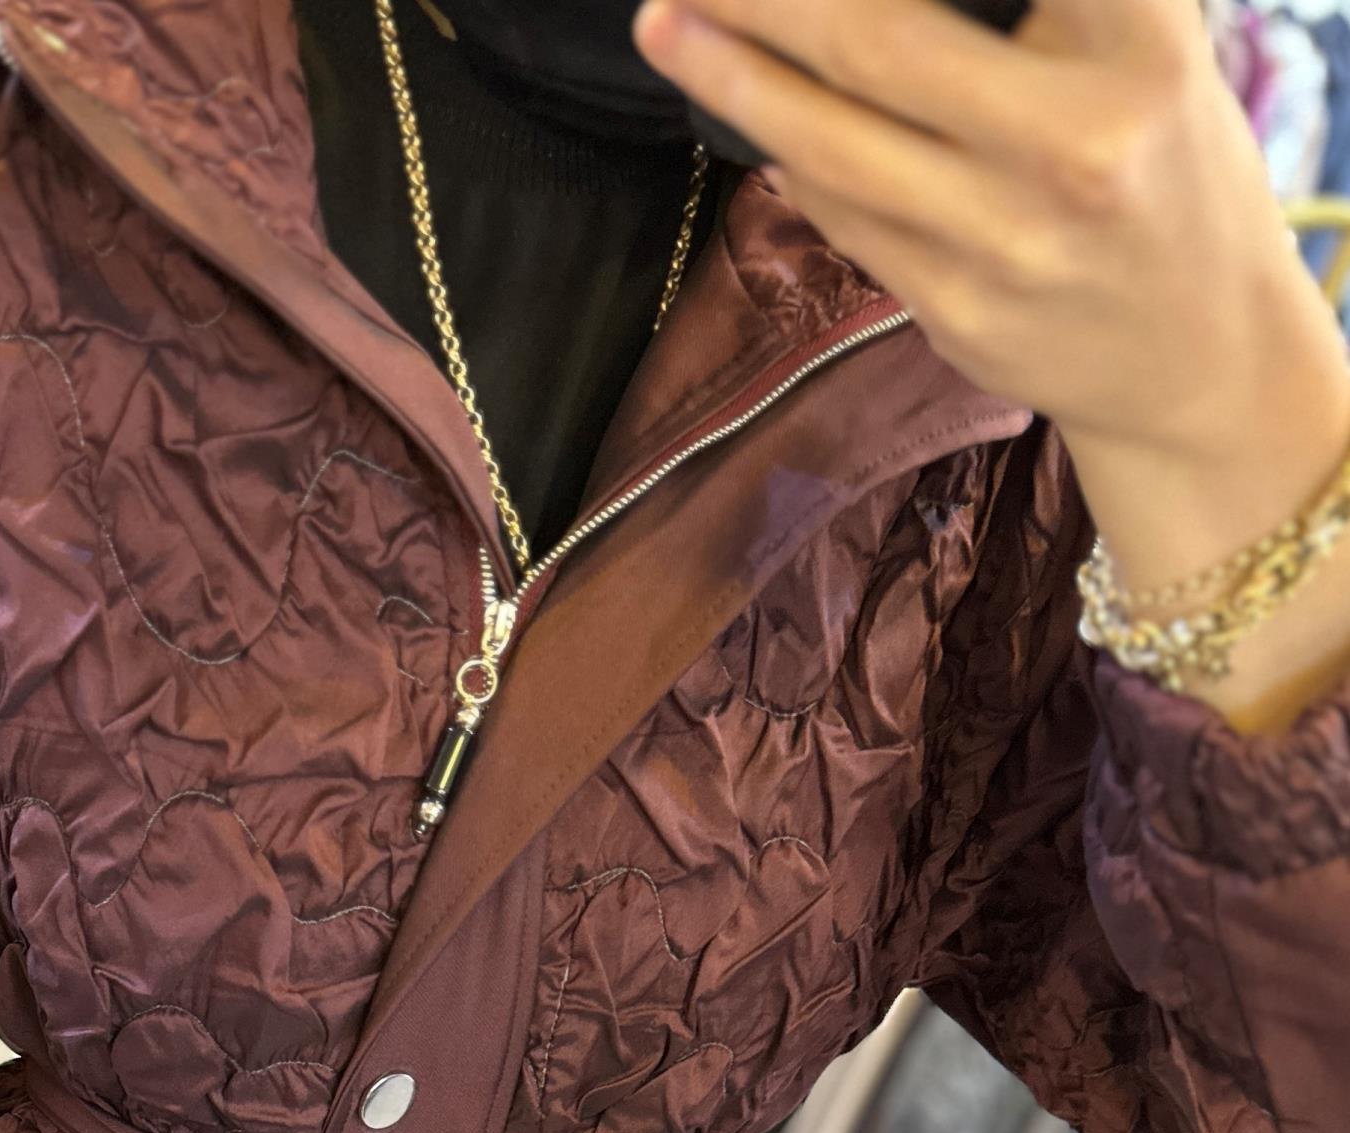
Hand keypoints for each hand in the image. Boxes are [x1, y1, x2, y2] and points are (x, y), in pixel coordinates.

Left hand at [630, 0, 1340, 465]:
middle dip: (761, 1)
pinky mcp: (958, 312)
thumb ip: (1037, 5)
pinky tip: (750, 113)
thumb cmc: (1163, 165)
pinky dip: (791, 156)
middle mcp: (1076, 143)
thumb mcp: (1142, 45)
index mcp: (1140, 45)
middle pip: (875, 41)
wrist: (1201, 358)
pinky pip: (845, 216)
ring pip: (833, 143)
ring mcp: (1009, 240)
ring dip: (734, 80)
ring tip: (669, 27)